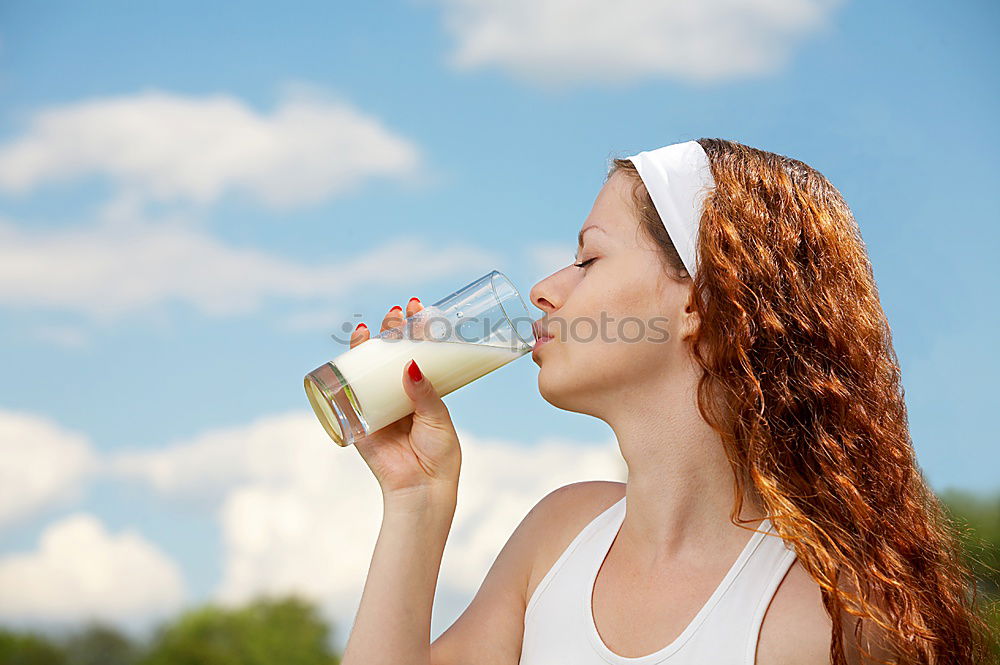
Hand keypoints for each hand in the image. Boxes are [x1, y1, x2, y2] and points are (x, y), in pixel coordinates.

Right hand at [350, 298, 461, 499]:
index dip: (419, 329)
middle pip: (393, 354)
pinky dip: (346, 367)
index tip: (420, 308)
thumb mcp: (438, 418)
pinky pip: (348, 390)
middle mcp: (400, 393)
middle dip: (394, 330)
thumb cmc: (439, 455)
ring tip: (375, 327)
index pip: (421, 351)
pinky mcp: (360, 418)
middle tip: (397, 314)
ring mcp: (379, 403)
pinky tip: (352, 348)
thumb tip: (412, 364)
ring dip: (370, 343)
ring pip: (371, 367)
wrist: (420, 489)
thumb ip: (425, 393)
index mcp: (425, 390)